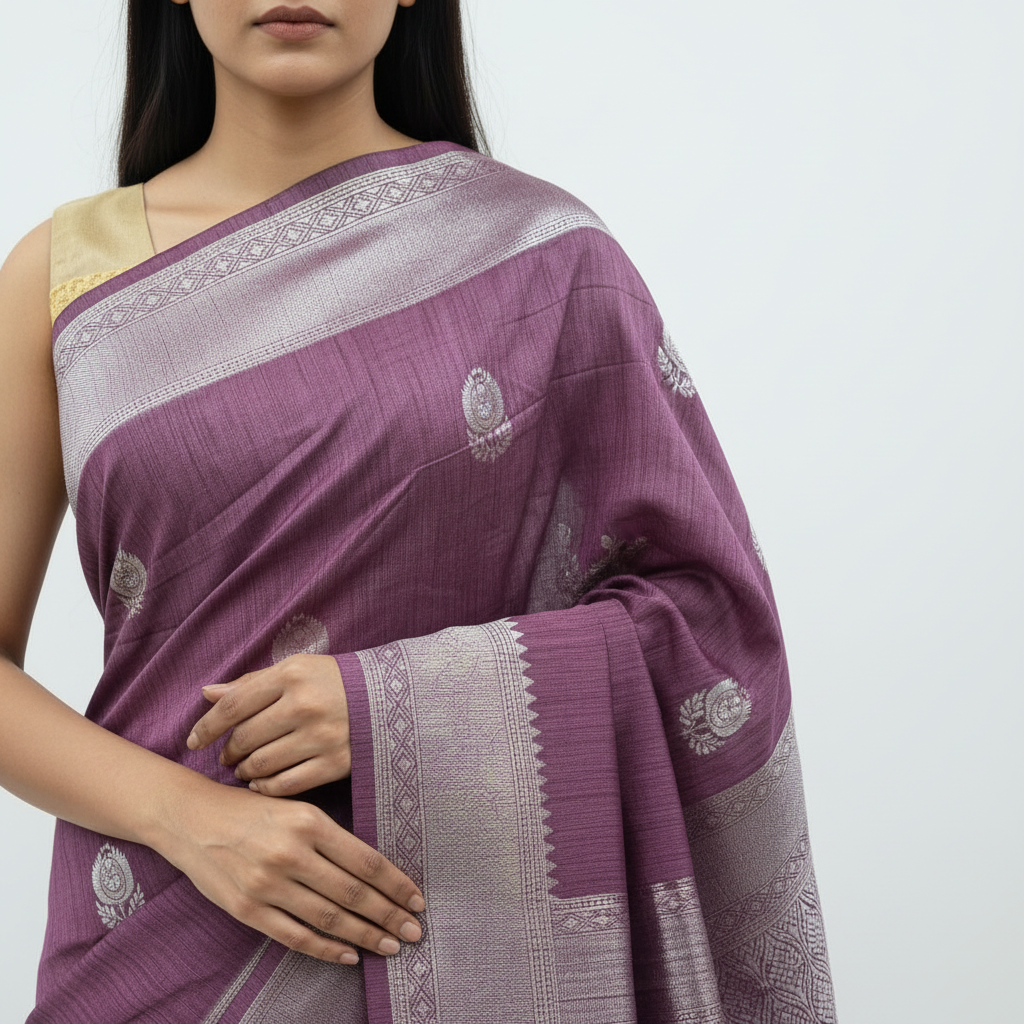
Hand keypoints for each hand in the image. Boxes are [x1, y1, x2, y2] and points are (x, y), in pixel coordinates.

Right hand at [162, 780, 423, 962]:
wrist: (190, 818)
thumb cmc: (251, 810)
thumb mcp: (296, 808)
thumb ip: (331, 838)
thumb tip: (376, 872)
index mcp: (309, 821)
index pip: (365, 861)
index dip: (396, 884)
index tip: (417, 900)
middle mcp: (290, 853)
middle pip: (353, 893)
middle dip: (388, 915)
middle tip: (415, 932)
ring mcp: (267, 884)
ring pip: (329, 918)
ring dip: (364, 935)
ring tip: (390, 946)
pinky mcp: (247, 909)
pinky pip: (294, 936)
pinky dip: (325, 949)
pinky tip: (348, 955)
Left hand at [188, 654, 348, 795]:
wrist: (390, 699)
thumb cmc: (334, 681)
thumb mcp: (296, 669)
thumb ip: (252, 683)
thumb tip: (207, 694)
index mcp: (292, 675)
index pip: (234, 704)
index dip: (207, 726)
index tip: (194, 741)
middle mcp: (304, 705)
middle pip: (245, 738)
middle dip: (229, 751)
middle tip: (227, 756)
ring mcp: (321, 736)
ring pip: (262, 764)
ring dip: (246, 771)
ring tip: (245, 769)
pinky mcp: (335, 763)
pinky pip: (286, 785)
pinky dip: (266, 788)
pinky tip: (262, 783)